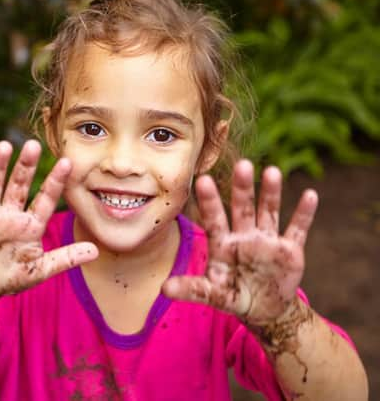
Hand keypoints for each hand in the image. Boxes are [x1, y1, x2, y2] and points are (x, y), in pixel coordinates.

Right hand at [0, 140, 97, 299]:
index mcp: (30, 225)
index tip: (67, 162)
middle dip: (26, 166)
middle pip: (19, 185)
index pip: (45, 198)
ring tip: (5, 146)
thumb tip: (96, 251)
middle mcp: (10, 215)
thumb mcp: (39, 271)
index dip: (55, 181)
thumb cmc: (10, 278)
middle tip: (34, 145)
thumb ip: (65, 259)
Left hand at [163, 160, 317, 326]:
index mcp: (222, 243)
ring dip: (271, 193)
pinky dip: (304, 213)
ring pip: (268, 211)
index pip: (214, 218)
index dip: (209, 201)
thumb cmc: (233, 296)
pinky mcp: (289, 249)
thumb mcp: (212, 294)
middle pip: (242, 207)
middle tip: (242, 165)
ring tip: (272, 172)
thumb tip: (164, 289)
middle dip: (242, 188)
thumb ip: (192, 289)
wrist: (264, 309)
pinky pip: (297, 228)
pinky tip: (310, 195)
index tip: (203, 180)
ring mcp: (267, 240)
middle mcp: (244, 235)